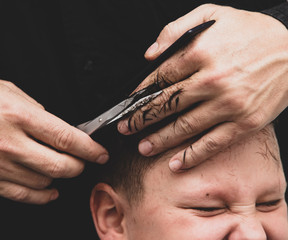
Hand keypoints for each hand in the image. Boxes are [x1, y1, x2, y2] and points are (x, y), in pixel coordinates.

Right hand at [0, 80, 107, 203]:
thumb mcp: (12, 94)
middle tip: (85, 161)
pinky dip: (41, 195)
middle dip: (80, 166)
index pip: (67, 138)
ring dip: (60, 177)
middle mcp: (10, 143)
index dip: (89, 149)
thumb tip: (60, 129)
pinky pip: (21, 194)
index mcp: (19, 116)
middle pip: (60, 165)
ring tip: (63, 167)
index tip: (100, 153)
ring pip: (44, 182)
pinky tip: (50, 191)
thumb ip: (39, 112)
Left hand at [118, 4, 287, 170]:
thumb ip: (175, 31)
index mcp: (200, 53)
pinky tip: (176, 163)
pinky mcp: (245, 122)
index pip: (159, 78)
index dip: (140, 93)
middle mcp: (212, 80)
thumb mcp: (212, 14)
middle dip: (141, 119)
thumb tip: (149, 54)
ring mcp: (228, 104)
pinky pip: (213, 143)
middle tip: (125, 129)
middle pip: (166, 104)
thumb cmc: (251, 32)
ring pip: (184, 127)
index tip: (128, 104)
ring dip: (159, 139)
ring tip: (143, 147)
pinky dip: (192, 155)